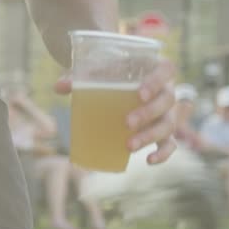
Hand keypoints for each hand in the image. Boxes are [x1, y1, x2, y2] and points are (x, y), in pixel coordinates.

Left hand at [55, 58, 177, 164]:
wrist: (121, 83)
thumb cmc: (112, 74)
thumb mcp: (99, 72)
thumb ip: (81, 77)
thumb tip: (59, 87)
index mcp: (155, 68)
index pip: (167, 69)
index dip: (157, 81)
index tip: (140, 93)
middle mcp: (166, 90)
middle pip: (167, 100)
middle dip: (148, 113)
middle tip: (127, 123)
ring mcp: (167, 112)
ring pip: (168, 124)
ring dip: (150, 136)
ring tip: (129, 146)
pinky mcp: (164, 131)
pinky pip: (170, 144)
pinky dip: (163, 154)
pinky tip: (148, 161)